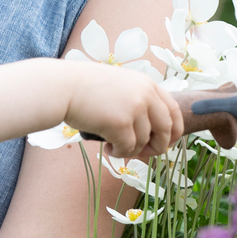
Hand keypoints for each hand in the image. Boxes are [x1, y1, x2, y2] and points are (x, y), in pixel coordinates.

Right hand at [65, 65, 183, 158]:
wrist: (62, 88)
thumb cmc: (86, 89)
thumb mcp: (120, 86)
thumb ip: (138, 101)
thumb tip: (152, 133)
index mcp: (147, 84)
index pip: (174, 110)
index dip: (174, 131)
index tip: (167, 142)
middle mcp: (145, 94)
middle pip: (166, 129)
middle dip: (158, 147)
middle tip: (144, 153)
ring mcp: (134, 108)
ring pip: (144, 142)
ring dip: (131, 149)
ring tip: (114, 144)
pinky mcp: (121, 123)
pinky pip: (129, 148)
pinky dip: (120, 152)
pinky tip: (109, 147)